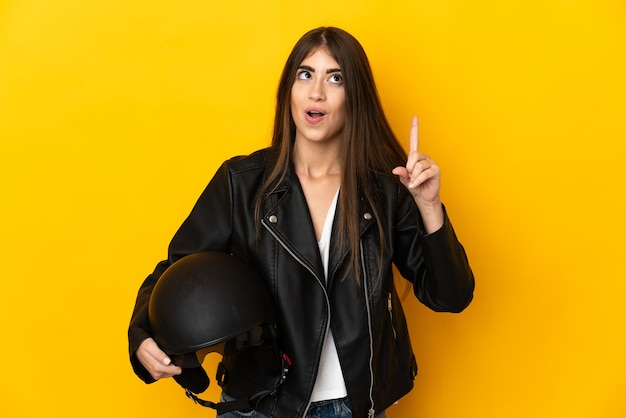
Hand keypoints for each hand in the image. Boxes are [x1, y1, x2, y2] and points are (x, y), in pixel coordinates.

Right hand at [136, 337, 181, 380]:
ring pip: (167, 375)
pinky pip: (165, 374)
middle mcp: (153, 371)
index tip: (178, 364)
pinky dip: (169, 371)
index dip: (173, 368)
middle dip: (175, 369)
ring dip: (172, 370)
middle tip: (178, 362)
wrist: (138, 347)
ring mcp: (154, 373)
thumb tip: (167, 362)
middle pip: (167, 373)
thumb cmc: (144, 345)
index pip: (165, 370)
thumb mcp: (151, 346)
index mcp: (152, 365)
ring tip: (174, 362)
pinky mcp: (155, 373)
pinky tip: (170, 365)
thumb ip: (159, 354)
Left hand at [392, 116, 443, 231]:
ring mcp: (431, 163)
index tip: (415, 117)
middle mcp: (424, 158)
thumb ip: (401, 174)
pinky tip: (416, 185)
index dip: (414, 128)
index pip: (415, 140)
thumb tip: (396, 169)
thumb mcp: (405, 180)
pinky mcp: (436, 170)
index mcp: (416, 157)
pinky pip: (424, 173)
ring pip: (418, 165)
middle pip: (413, 155)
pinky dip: (418, 180)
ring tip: (415, 182)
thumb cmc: (416, 187)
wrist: (424, 198)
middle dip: (409, 168)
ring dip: (413, 176)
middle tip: (411, 177)